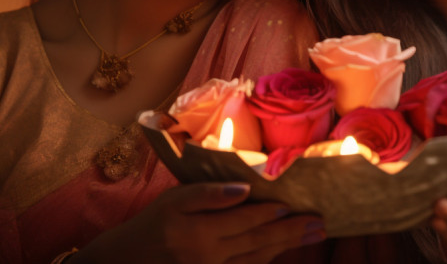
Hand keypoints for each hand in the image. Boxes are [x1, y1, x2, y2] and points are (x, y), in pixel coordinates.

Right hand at [74, 182, 325, 263]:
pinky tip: (281, 251)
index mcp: (200, 232)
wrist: (126, 261)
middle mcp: (209, 256)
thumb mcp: (175, 199)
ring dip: (286, 247)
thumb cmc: (153, 223)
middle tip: (320, 224)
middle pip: (258, 243)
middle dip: (292, 233)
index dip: (272, 214)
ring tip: (311, 235)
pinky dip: (265, 261)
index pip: (246, 220)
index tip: (297, 207)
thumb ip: (209, 194)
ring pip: (256, 260)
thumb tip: (245, 189)